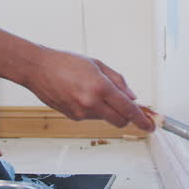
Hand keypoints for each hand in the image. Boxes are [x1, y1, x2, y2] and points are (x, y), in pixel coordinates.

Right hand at [23, 48, 155, 131]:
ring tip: (92, 90)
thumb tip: (132, 97)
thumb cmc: (65, 62)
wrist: (38, 69)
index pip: (128, 109)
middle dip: (126, 117)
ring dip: (107, 109)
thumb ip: (118, 81)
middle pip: (120, 121)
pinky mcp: (73, 117)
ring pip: (105, 118)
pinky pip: (91, 117)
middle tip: (128, 108)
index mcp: (100, 87)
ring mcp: (81, 112)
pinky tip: (81, 95)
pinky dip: (93, 109)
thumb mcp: (97, 64)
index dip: (142, 119)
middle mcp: (91, 103)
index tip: (150, 125)